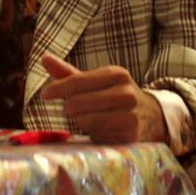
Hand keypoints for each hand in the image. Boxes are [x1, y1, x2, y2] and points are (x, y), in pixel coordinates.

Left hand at [38, 53, 167, 144]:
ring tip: (91, 118)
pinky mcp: (129, 135)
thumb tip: (44, 58)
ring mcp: (130, 115)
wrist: (151, 117)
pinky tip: (102, 130)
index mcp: (117, 74)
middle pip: (78, 103)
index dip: (58, 88)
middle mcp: (126, 93)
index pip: (78, 80)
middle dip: (70, 108)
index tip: (45, 95)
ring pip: (85, 120)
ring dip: (81, 122)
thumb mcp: (96, 82)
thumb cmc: (114, 96)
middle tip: (74, 109)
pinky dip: (94, 134)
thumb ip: (69, 73)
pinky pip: (97, 136)